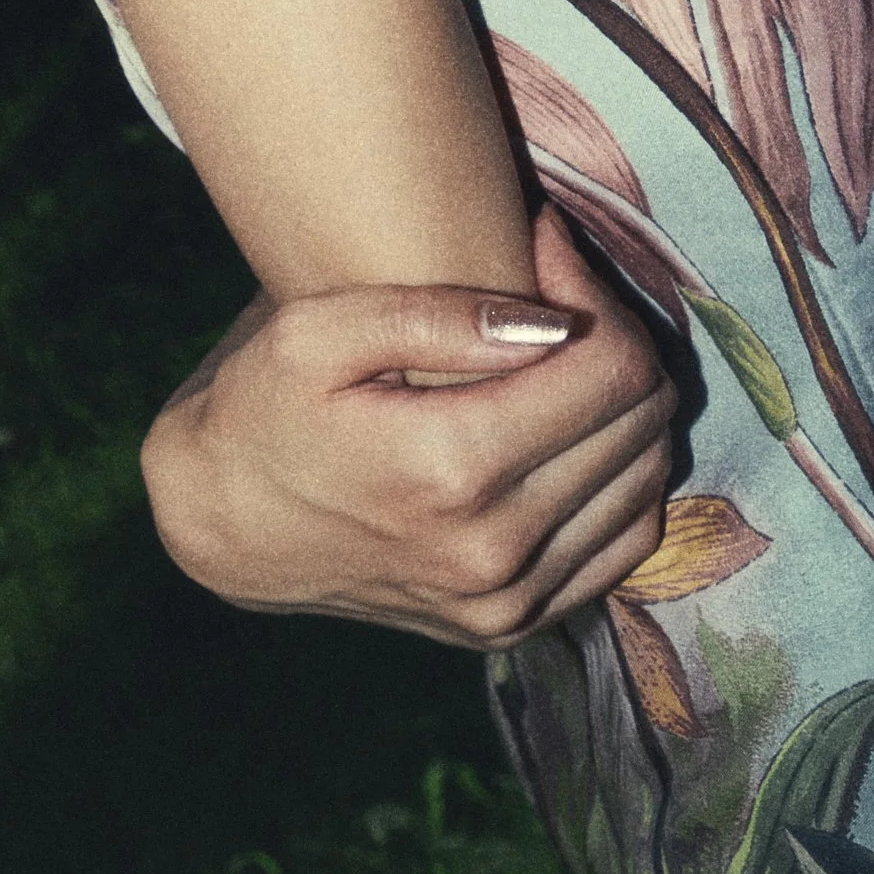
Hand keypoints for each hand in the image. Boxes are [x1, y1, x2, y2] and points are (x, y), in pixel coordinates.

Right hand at [139, 213, 676, 648]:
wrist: (225, 526)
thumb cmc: (262, 409)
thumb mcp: (313, 333)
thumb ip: (433, 314)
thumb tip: (550, 320)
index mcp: (450, 468)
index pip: (612, 368)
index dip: (595, 291)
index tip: (546, 252)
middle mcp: (493, 548)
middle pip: (643, 421)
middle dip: (615, 336)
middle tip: (553, 295)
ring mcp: (508, 598)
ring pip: (648, 480)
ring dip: (627, 406)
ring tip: (562, 358)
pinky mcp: (513, 622)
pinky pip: (627, 543)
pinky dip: (623, 477)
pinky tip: (572, 432)